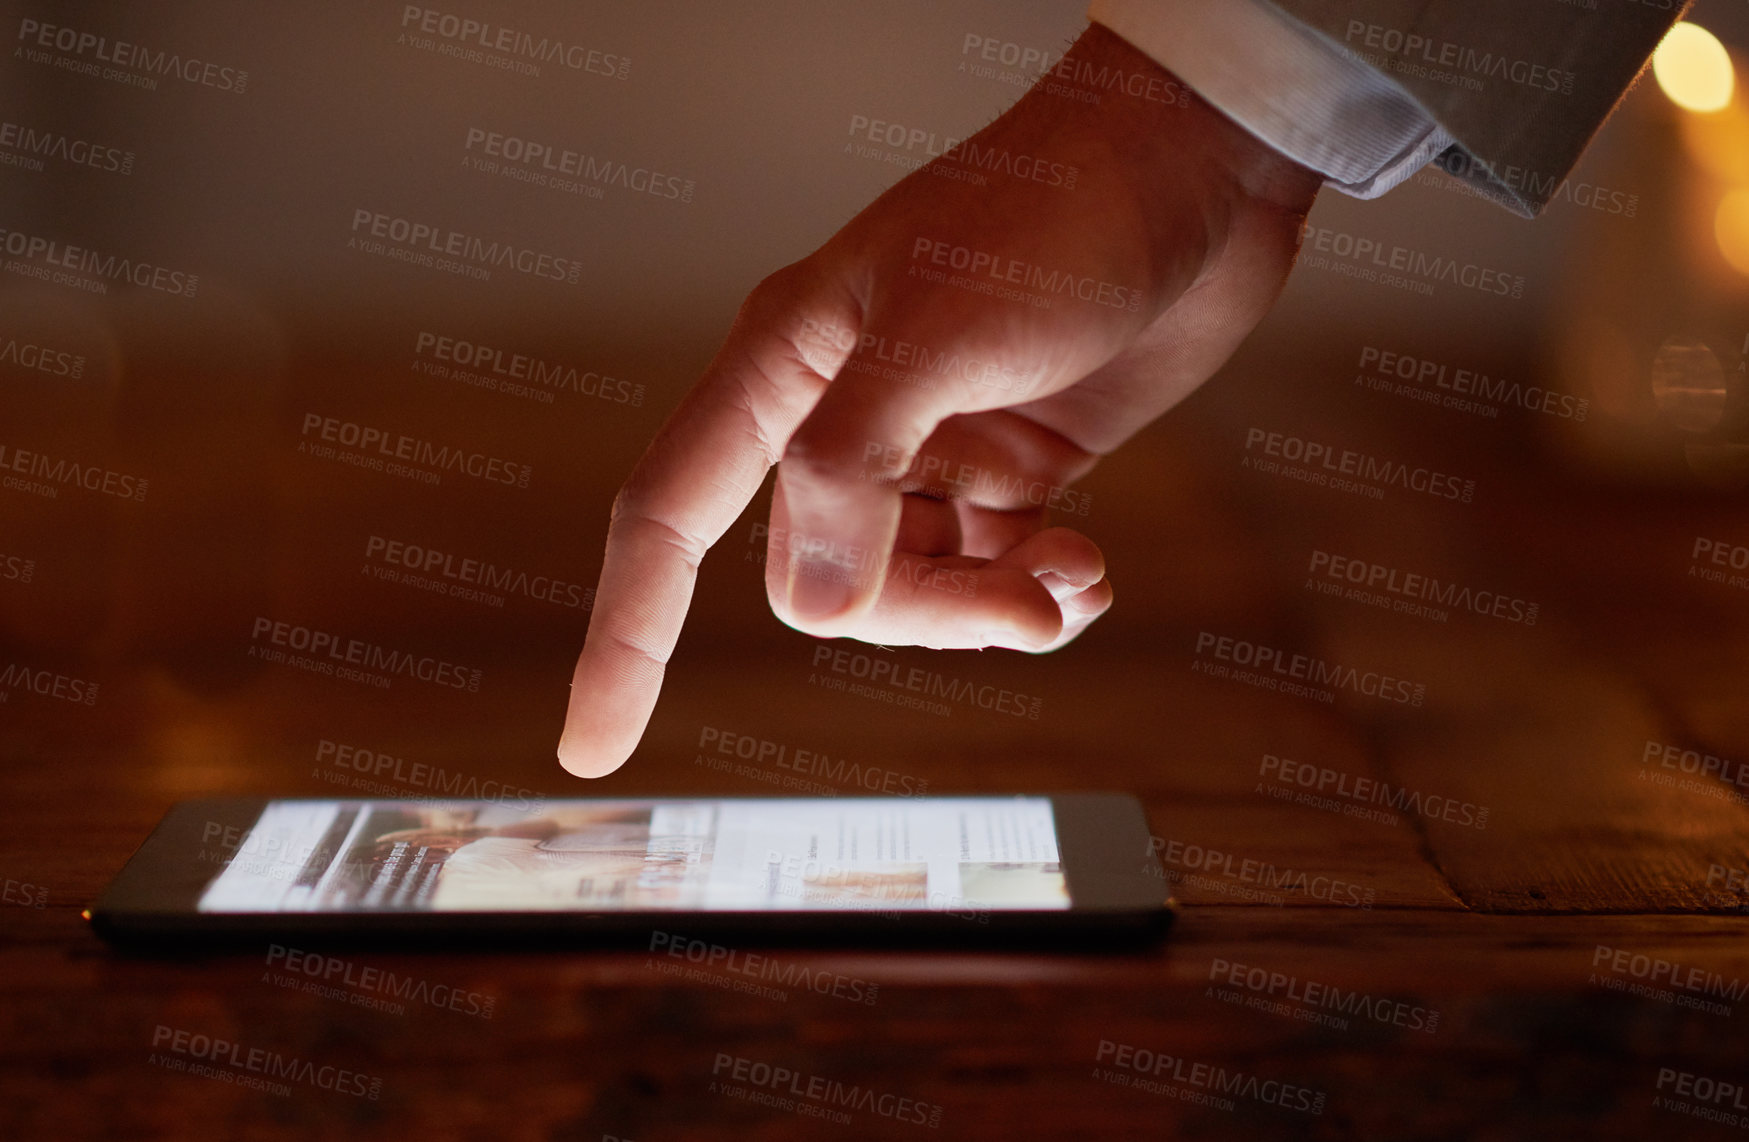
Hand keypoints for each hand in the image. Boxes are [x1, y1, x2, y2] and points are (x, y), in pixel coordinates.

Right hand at [558, 24, 1319, 776]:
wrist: (1192, 171)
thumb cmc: (1058, 212)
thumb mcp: (941, 328)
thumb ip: (856, 464)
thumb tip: (812, 604)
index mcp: (784, 368)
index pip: (666, 520)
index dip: (624, 640)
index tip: (590, 752)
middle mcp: (840, 415)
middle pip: (825, 581)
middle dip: (922, 613)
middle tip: (1027, 599)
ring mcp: (926, 448)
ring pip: (910, 591)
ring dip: (991, 610)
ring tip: (1073, 580)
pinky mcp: (1007, 466)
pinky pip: (987, 575)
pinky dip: (1037, 594)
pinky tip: (1087, 573)